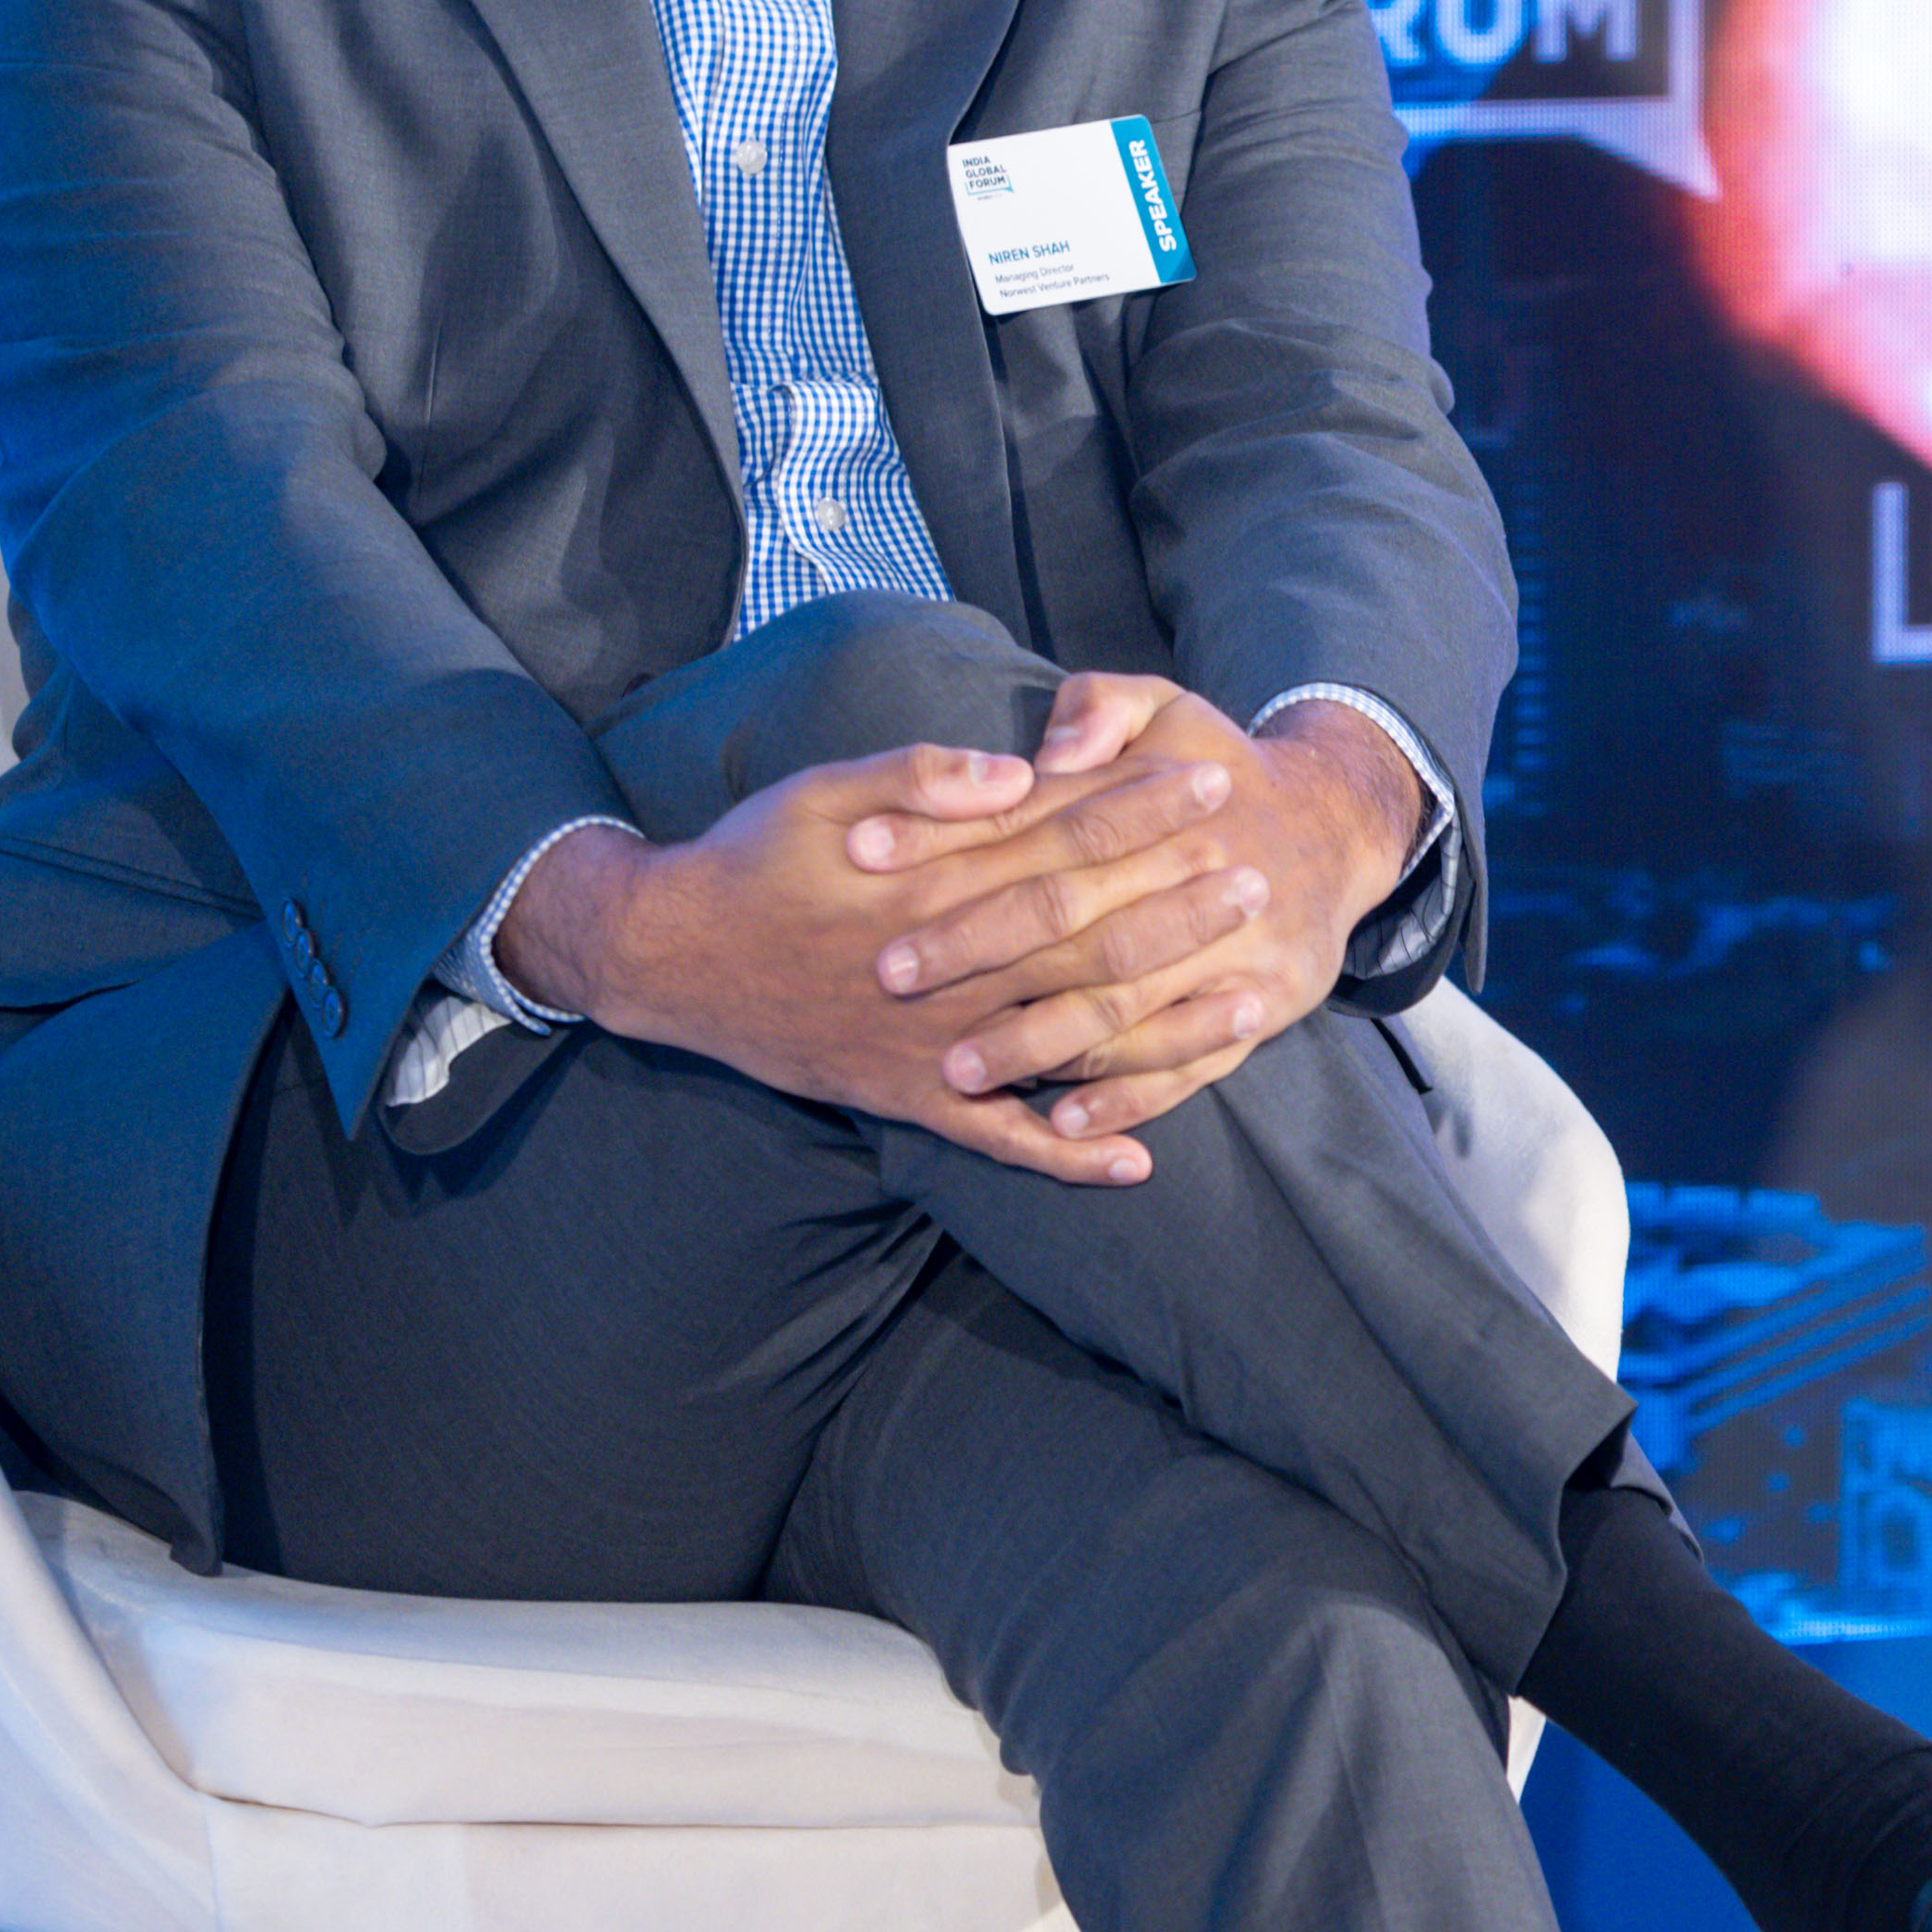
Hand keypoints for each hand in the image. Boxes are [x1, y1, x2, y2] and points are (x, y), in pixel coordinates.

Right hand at [493, 725, 1289, 1181]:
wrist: (670, 958)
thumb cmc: (753, 858)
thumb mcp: (826, 787)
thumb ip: (923, 777)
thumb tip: (1017, 770)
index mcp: (933, 884)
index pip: (1064, 840)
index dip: (1142, 809)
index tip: (1211, 780)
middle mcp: (949, 971)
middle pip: (1089, 939)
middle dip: (1181, 910)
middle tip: (1261, 883)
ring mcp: (935, 1045)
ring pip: (1069, 1040)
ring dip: (1161, 1028)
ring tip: (1245, 1005)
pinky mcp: (911, 1097)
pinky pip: (1002, 1139)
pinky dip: (1068, 1152)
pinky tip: (1136, 1161)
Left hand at [854, 672, 1426, 1137]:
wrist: (1334, 830)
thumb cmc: (1216, 770)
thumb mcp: (1166, 707)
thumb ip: (1102, 706)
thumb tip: (1055, 746)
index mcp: (1154, 805)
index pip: (1032, 822)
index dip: (945, 836)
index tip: (864, 853)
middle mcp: (1189, 881)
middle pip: (1067, 920)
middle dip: (974, 949)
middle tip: (889, 974)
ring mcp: (1225, 956)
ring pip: (1117, 1009)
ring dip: (1036, 1044)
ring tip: (956, 1069)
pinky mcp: (1253, 1010)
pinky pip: (1184, 1067)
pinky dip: (1125, 1098)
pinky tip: (1061, 1121)